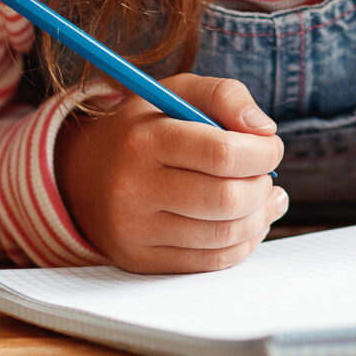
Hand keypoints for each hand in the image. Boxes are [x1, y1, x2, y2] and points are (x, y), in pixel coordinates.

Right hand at [56, 72, 287, 272]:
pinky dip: (242, 244)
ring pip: (223, 236)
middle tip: (266, 177)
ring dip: (259, 218)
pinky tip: (248, 224)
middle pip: (226, 199)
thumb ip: (225, 95)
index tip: (271, 148)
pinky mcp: (140, 260)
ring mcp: (134, 230)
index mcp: (143, 140)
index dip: (262, 153)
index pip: (221, 154)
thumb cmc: (145, 128)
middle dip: (262, 188)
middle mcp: (133, 188)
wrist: (84, 174)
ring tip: (267, 199)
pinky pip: (209, 262)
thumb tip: (265, 130)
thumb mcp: (176, 93)